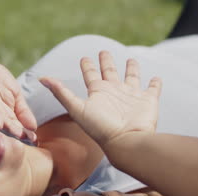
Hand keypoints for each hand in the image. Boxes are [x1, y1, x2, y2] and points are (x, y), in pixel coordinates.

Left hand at [0, 52, 36, 140]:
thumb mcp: (15, 94)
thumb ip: (23, 110)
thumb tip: (34, 127)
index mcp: (4, 113)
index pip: (17, 125)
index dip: (25, 133)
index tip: (36, 141)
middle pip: (8, 125)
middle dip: (19, 133)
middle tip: (31, 141)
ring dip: (8, 128)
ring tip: (19, 135)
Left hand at [39, 51, 161, 146]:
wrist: (125, 141)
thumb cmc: (100, 128)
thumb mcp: (76, 108)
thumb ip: (61, 92)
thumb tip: (41, 78)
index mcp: (98, 94)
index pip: (91, 76)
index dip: (87, 66)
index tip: (84, 58)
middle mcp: (114, 93)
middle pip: (109, 73)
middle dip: (106, 62)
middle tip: (103, 51)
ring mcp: (131, 97)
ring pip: (132, 78)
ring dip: (131, 69)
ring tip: (131, 59)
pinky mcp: (148, 101)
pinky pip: (153, 89)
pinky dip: (155, 83)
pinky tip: (156, 78)